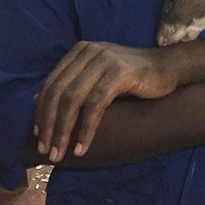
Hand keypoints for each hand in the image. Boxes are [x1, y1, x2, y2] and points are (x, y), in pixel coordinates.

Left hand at [34, 41, 178, 161]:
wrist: (166, 67)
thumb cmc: (131, 76)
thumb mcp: (97, 75)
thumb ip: (73, 83)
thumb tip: (39, 100)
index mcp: (80, 51)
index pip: (51, 83)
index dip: (41, 111)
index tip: (38, 136)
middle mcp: (89, 52)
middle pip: (59, 92)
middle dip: (49, 125)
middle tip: (46, 150)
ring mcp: (105, 60)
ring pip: (73, 99)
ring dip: (64, 130)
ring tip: (61, 153)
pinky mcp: (120, 72)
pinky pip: (95, 104)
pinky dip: (86, 128)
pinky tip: (83, 146)